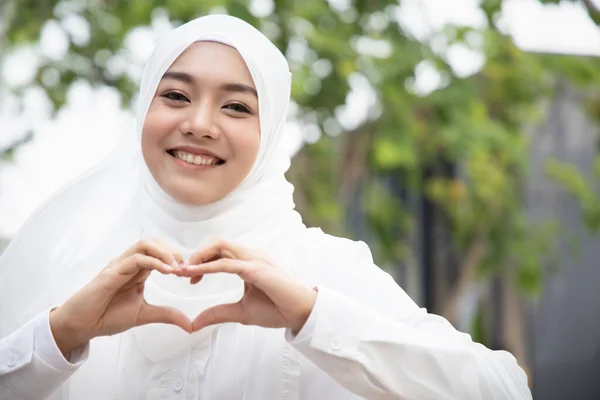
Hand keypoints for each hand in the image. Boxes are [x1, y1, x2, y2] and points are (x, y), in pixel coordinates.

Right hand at [49, 239, 191, 355]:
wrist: (82, 326)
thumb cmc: (107, 316)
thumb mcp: (145, 315)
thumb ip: (167, 315)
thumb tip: (190, 324)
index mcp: (138, 270)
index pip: (160, 252)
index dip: (177, 259)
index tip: (189, 274)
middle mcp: (129, 263)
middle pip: (155, 242)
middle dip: (174, 251)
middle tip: (186, 268)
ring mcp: (120, 265)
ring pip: (146, 244)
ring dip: (166, 253)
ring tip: (178, 268)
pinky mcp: (112, 272)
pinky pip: (137, 259)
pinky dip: (155, 262)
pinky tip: (167, 272)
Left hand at [183, 239, 316, 333]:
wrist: (300, 314)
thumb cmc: (276, 309)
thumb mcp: (240, 312)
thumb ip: (218, 313)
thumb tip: (193, 323)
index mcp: (247, 262)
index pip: (219, 252)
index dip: (200, 261)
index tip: (186, 277)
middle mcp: (250, 255)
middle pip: (216, 243)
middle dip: (196, 255)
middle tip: (180, 272)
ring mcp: (253, 259)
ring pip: (219, 245)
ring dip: (198, 256)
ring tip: (184, 271)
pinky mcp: (255, 269)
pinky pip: (226, 263)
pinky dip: (207, 267)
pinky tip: (193, 274)